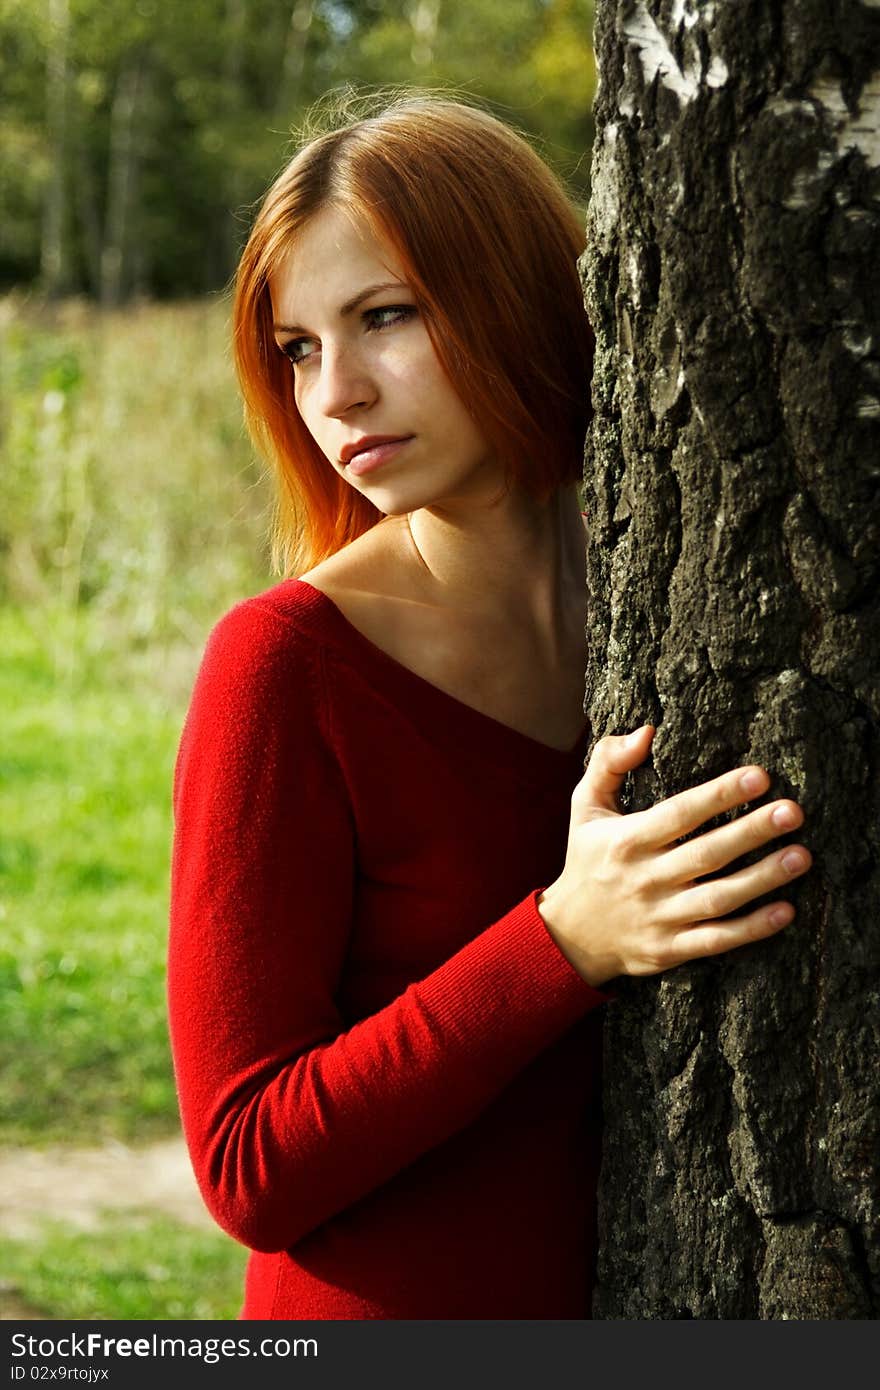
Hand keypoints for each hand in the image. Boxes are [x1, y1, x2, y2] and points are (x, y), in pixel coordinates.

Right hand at [537, 725, 810, 987]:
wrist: (569, 936)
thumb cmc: (587, 859)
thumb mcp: (585, 806)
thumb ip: (609, 762)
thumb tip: (647, 731)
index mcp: (626, 840)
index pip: (680, 814)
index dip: (720, 795)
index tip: (760, 776)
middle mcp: (644, 878)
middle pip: (707, 854)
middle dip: (753, 831)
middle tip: (793, 812)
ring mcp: (659, 917)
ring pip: (718, 898)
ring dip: (762, 879)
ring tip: (801, 856)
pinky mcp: (670, 949)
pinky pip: (716, 940)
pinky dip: (752, 928)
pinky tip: (787, 910)